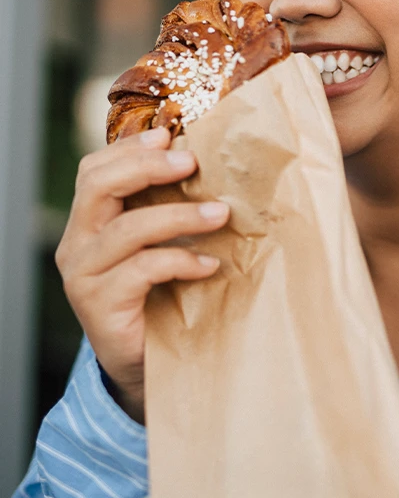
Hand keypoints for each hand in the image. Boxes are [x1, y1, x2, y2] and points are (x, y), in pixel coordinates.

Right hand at [55, 128, 229, 423]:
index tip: (171, 137)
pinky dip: (181, 261)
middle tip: (192, 163)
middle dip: (147, 167)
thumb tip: (209, 168)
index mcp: (89, 221)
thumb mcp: (160, 243)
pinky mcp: (101, 305)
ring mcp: (84, 275)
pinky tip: (209, 265)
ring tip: (221, 214)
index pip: (94, 170)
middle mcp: (77, 242)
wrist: (145, 360)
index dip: (130, 149)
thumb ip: (166, 208)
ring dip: (179, 216)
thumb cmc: (159, 294)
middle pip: (98, 186)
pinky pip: (142, 270)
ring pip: (126, 229)